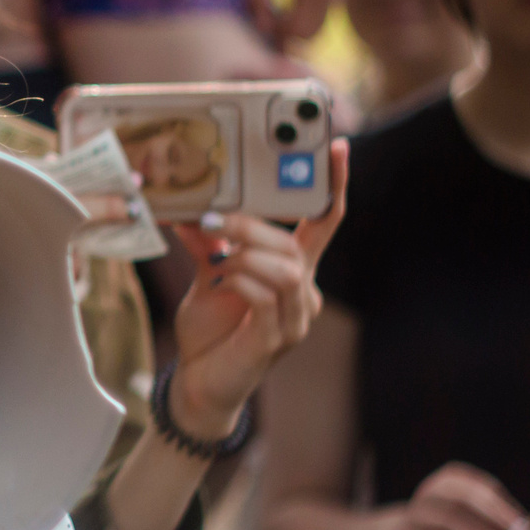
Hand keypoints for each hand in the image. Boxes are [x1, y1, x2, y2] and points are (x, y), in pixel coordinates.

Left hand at [163, 140, 347, 438]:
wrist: (198, 382)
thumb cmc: (210, 330)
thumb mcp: (208, 276)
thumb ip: (208, 243)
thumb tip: (191, 209)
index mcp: (294, 269)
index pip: (326, 221)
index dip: (335, 185)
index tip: (338, 148)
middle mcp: (304, 292)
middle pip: (297, 245)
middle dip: (254, 225)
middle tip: (214, 214)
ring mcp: (295, 319)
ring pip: (287, 270)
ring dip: (246, 253)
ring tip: (214, 256)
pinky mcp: (275, 339)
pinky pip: (267, 299)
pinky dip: (241, 281)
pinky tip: (218, 279)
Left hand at [244, 0, 342, 43]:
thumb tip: (262, 28)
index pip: (297, 31)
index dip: (273, 32)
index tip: (255, 15)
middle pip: (310, 34)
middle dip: (285, 33)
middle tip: (261, 16)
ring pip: (317, 25)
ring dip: (294, 24)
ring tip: (270, 8)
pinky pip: (322, 11)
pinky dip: (303, 14)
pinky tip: (283, 1)